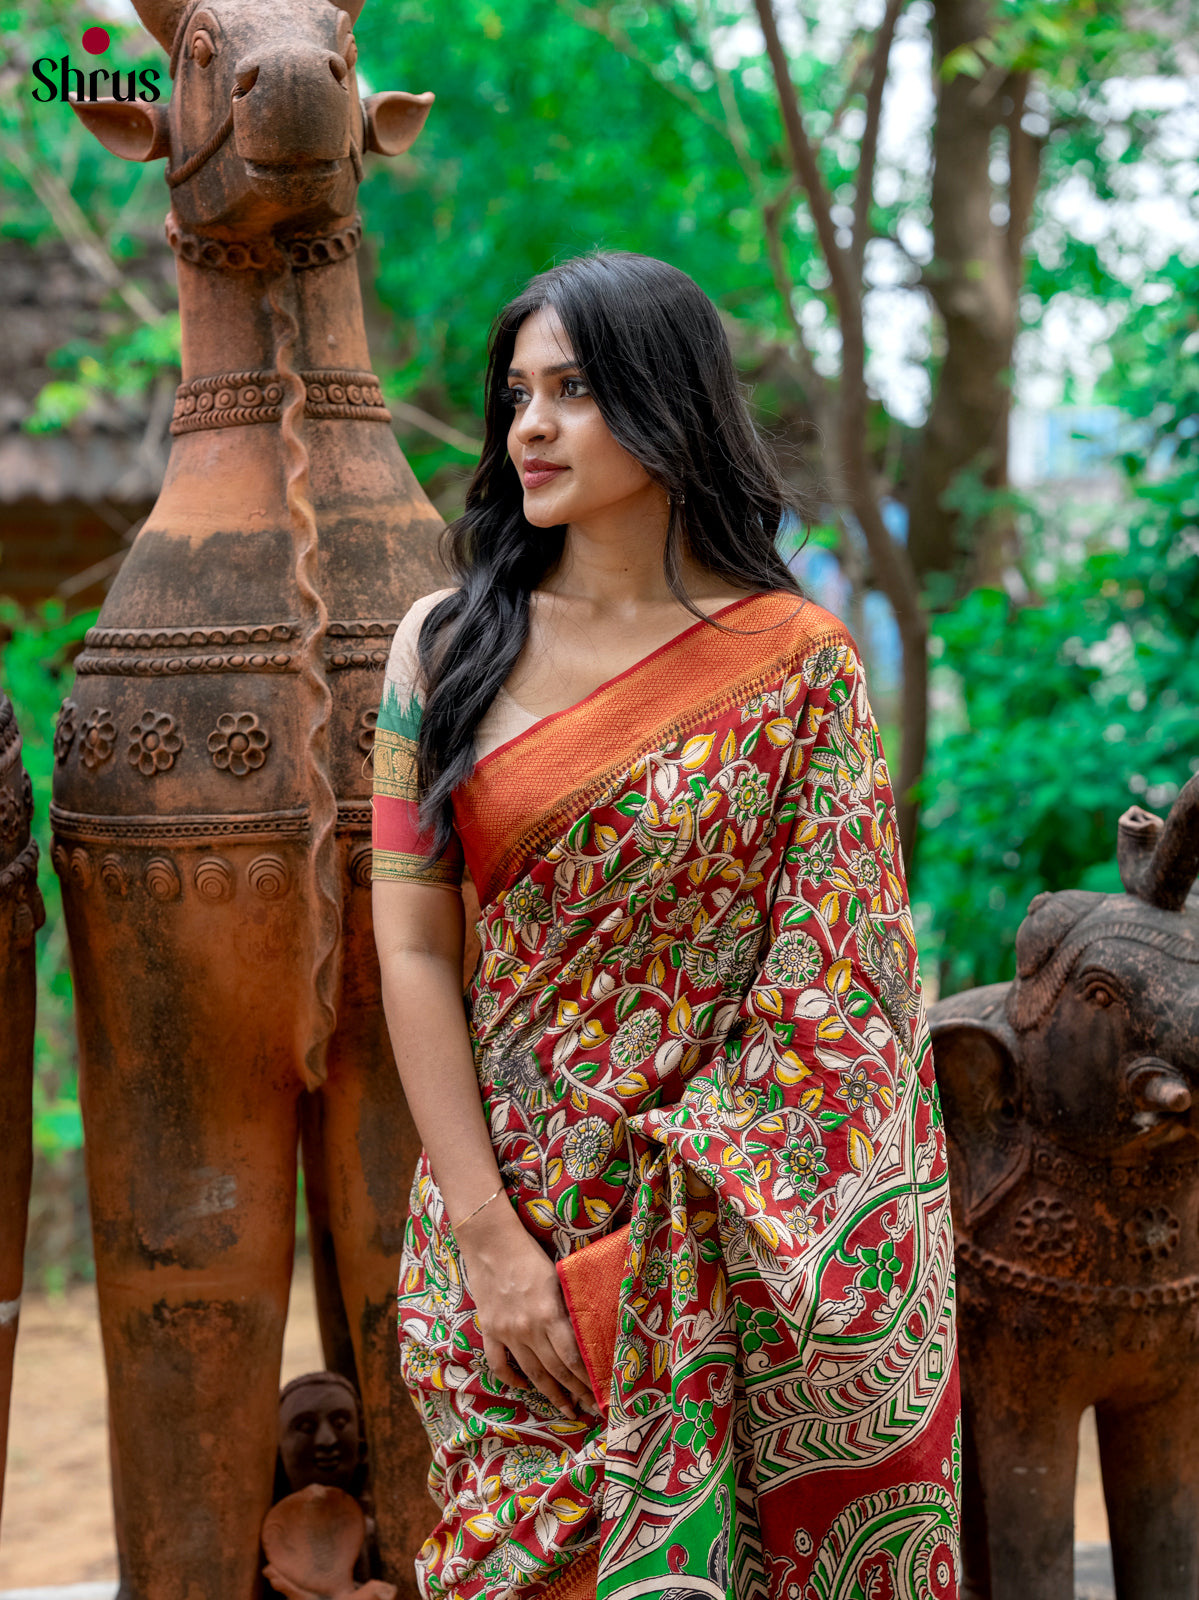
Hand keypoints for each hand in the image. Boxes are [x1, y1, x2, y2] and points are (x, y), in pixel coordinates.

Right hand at [455, 1202, 598, 1419]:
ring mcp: (506, 1332)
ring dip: (550, 1394)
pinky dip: (512, 1379)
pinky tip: (524, 1387)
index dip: (588, 1379)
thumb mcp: (558, 1277)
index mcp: (549, 1313)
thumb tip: (587, 1333)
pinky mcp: (489, 1330)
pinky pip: (499, 1364)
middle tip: (591, 1409)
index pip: (573, 1357)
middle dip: (575, 1393)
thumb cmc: (530, 1253)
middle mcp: (528, 1328)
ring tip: (566, 1410)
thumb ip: (568, 1307)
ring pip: (531, 1373)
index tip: (602, 1392)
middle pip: (555, 1371)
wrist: (490, 1241)